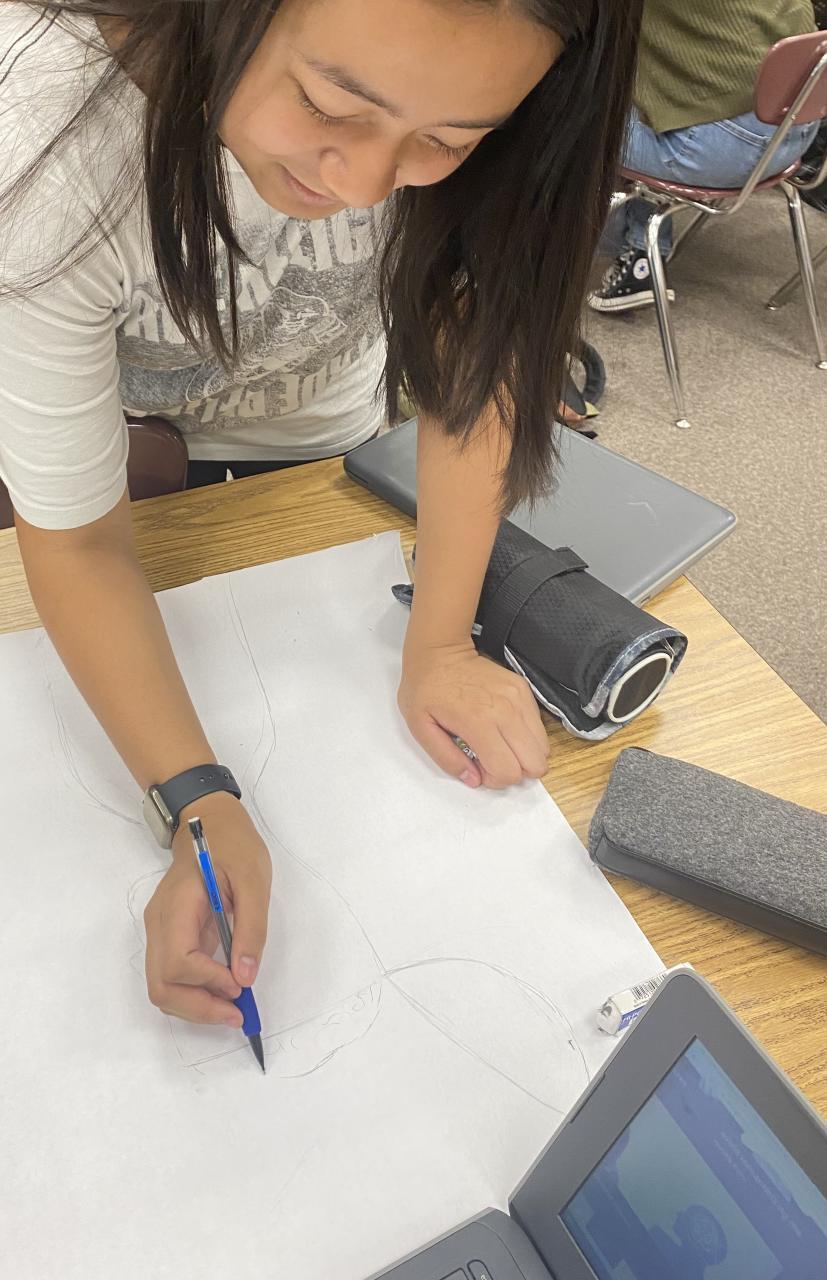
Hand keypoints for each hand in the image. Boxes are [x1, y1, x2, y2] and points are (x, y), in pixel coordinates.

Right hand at [143, 791, 271, 1024]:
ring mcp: (161, 932)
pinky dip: (195, 993)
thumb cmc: (232, 843)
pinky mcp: (170, 937)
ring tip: (232, 1008)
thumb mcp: (254, 878)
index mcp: (177, 905)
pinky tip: (222, 993)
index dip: (208, 981)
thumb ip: (252, 927)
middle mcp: (159, 924)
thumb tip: (245, 976)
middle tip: (237, 1015)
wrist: (208, 821)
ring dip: (195, 1006)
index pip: (178, 960)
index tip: (241, 984)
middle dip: (198, 1008)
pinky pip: (173, 977)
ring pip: (163, 987)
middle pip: (161, 985)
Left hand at [398, 638, 548, 788]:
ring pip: (543, 748)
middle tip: (492, 759)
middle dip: (516, 771)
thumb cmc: (426, 687)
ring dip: (523, 754)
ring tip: (498, 744)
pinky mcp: (524, 689)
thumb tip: (473, 779)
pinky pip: (539, 726)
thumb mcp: (421, 728)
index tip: (479, 767)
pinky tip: (503, 727)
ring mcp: (519, 699)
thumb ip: (447, 759)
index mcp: (479, 723)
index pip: (508, 772)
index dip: (495, 780)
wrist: (440, 651)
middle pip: (535, 764)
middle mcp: (506, 711)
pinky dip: (526, 735)